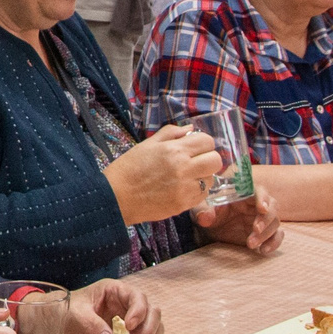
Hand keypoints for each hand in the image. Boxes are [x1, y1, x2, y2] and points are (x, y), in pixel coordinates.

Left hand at [66, 278, 161, 333]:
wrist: (59, 328)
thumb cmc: (66, 312)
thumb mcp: (76, 313)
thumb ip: (92, 325)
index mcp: (116, 291)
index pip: (138, 297)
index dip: (138, 311)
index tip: (128, 326)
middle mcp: (127, 306)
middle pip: (153, 313)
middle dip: (147, 330)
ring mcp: (131, 324)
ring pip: (154, 330)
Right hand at [102, 124, 223, 222]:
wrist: (116, 196)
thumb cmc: (129, 168)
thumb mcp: (147, 144)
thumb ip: (171, 133)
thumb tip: (190, 129)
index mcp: (173, 150)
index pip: (207, 141)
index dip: (203, 143)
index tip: (195, 147)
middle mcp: (183, 168)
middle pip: (216, 160)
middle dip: (208, 158)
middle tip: (196, 161)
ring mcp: (185, 188)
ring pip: (211, 179)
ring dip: (203, 176)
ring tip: (187, 177)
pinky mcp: (183, 204)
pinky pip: (203, 195)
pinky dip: (197, 191)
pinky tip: (183, 188)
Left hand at [191, 189, 281, 253]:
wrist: (209, 228)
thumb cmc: (207, 211)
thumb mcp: (200, 208)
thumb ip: (203, 211)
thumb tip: (204, 217)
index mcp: (243, 192)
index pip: (259, 190)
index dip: (263, 198)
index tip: (262, 208)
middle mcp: (256, 203)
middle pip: (272, 206)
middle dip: (265, 219)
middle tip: (256, 229)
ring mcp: (262, 218)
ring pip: (275, 222)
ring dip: (266, 234)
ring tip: (250, 244)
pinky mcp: (264, 233)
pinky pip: (277, 236)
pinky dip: (274, 243)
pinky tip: (263, 251)